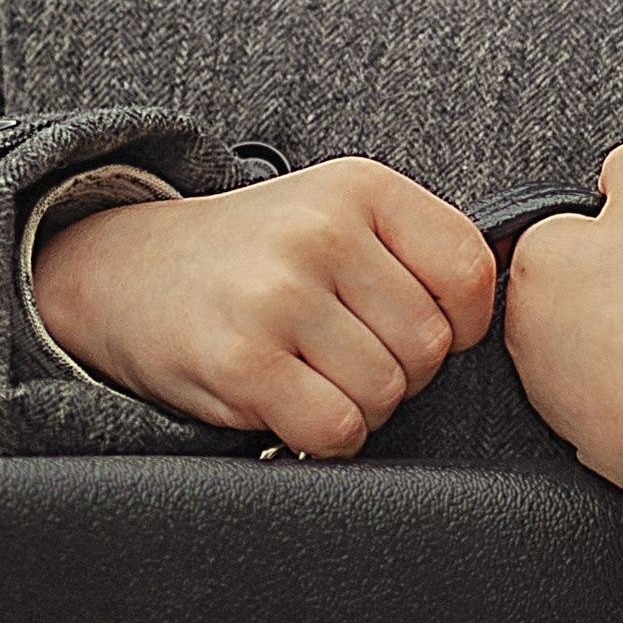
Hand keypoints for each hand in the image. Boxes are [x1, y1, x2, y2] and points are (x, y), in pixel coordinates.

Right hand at [31, 159, 496, 452]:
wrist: (122, 271)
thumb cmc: (249, 255)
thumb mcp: (334, 214)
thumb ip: (414, 251)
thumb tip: (500, 316)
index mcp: (360, 187)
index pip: (471, 271)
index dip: (462, 322)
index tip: (421, 327)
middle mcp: (322, 231)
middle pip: (431, 346)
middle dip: (402, 371)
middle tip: (346, 355)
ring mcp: (279, 294)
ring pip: (387, 393)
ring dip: (360, 406)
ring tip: (312, 374)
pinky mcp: (242, 360)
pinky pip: (335, 428)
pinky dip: (323, 436)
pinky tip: (290, 405)